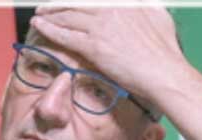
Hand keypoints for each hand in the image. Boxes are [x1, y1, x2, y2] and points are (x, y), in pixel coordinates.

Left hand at [30, 6, 184, 109]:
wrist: (162, 70)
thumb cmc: (163, 46)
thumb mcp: (157, 13)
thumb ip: (141, 3)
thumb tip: (136, 1)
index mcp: (125, 1)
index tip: (66, 0)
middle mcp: (111, 9)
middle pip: (75, 2)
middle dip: (57, 3)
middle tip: (44, 6)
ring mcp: (101, 26)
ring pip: (67, 15)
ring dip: (49, 14)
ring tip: (38, 15)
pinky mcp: (93, 46)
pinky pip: (64, 34)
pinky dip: (48, 28)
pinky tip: (38, 26)